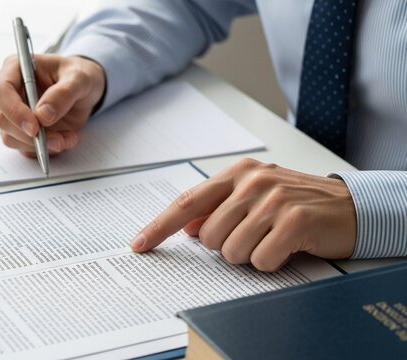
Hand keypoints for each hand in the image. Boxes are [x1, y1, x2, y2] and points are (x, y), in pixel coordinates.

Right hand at [0, 54, 105, 156]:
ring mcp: (14, 114)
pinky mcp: (23, 131)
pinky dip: (46, 150)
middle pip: (3, 119)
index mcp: (16, 69)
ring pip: (12, 138)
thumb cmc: (79, 76)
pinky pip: (26, 148)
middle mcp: (10, 92)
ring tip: (68, 137)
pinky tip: (66, 139)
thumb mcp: (80, 78)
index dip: (14, 111)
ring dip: (41, 145)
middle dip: (30, 135)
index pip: (0, 91)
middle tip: (57, 139)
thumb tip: (43, 114)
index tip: (35, 127)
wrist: (86, 91)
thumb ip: (63, 93)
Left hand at [130, 158, 356, 270]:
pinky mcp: (294, 220)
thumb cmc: (296, 202)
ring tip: (272, 239)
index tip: (139, 244)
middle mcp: (252, 182)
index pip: (188, 202)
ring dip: (251, 255)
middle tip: (254, 236)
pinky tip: (287, 247)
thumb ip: (218, 209)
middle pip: (209, 236)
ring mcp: (274, 199)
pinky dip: (272, 262)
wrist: (350, 206)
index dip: (160, 226)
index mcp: (237, 174)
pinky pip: (261, 260)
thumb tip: (188, 229)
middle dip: (227, 247)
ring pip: (232, 251)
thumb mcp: (254, 198)